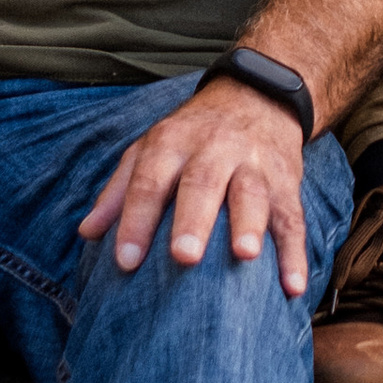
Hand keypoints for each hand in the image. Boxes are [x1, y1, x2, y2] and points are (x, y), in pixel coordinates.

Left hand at [79, 78, 312, 295]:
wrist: (258, 96)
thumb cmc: (194, 134)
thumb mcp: (151, 147)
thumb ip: (120, 189)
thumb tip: (87, 232)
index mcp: (173, 143)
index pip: (149, 180)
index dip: (136, 220)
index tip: (125, 261)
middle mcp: (214, 149)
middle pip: (202, 183)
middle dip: (193, 220)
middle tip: (183, 257)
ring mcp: (254, 164)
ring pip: (252, 192)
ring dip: (250, 224)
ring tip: (245, 255)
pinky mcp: (287, 182)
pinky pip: (292, 217)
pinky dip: (295, 252)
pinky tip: (292, 286)